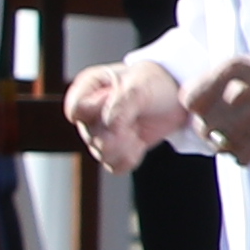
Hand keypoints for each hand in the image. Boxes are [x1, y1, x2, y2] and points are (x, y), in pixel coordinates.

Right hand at [64, 57, 187, 171]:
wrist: (172, 98)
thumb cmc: (152, 83)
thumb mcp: (140, 85)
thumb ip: (122, 103)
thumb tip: (109, 126)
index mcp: (87, 87)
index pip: (76, 109)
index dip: (98, 111)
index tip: (116, 101)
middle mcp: (87, 112)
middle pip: (90, 136)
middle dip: (118, 132)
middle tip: (135, 119)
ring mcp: (97, 134)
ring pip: (102, 154)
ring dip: (126, 146)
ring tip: (137, 129)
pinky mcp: (112, 151)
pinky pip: (114, 166)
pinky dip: (130, 157)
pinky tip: (138, 143)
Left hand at [181, 50, 249, 157]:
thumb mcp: (239, 63)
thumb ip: (212, 81)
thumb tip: (189, 105)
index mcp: (231, 70)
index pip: (190, 99)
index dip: (193, 107)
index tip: (199, 108)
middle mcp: (241, 92)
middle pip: (202, 126)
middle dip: (206, 128)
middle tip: (218, 124)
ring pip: (220, 144)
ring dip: (223, 143)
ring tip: (233, 134)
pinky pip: (240, 156)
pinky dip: (240, 154)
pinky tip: (246, 143)